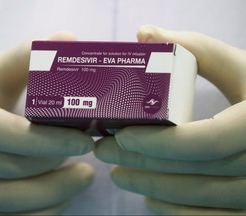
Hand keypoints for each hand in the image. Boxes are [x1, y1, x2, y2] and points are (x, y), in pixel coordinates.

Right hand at [0, 32, 93, 214]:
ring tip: (84, 178)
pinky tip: (61, 201)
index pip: (2, 132)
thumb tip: (71, 41)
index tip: (85, 141)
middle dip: (57, 170)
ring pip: (6, 203)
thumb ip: (29, 56)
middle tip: (92, 161)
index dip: (47, 141)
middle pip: (10, 171)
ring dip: (53, 196)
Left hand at [95, 25, 245, 214]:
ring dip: (152, 187)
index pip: (205, 141)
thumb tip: (144, 34)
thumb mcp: (236, 64)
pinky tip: (150, 199)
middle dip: (142, 163)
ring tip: (117, 174)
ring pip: (200, 197)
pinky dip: (178, 212)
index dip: (158, 143)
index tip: (120, 136)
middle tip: (103, 152)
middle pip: (194, 171)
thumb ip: (193, 47)